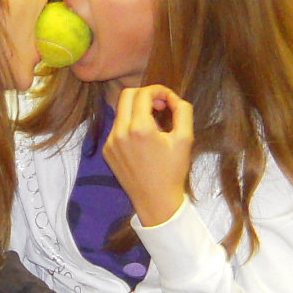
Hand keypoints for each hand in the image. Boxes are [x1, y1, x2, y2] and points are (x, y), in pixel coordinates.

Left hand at [105, 84, 191, 227]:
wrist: (155, 201)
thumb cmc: (172, 171)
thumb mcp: (185, 139)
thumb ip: (182, 110)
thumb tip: (173, 98)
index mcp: (139, 128)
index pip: (143, 93)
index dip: (159, 90)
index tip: (168, 99)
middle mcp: (120, 132)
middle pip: (127, 95)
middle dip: (145, 95)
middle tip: (160, 106)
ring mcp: (110, 142)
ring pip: (120, 111)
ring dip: (137, 110)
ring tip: (154, 125)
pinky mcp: (107, 151)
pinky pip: (117, 128)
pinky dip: (129, 125)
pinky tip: (143, 140)